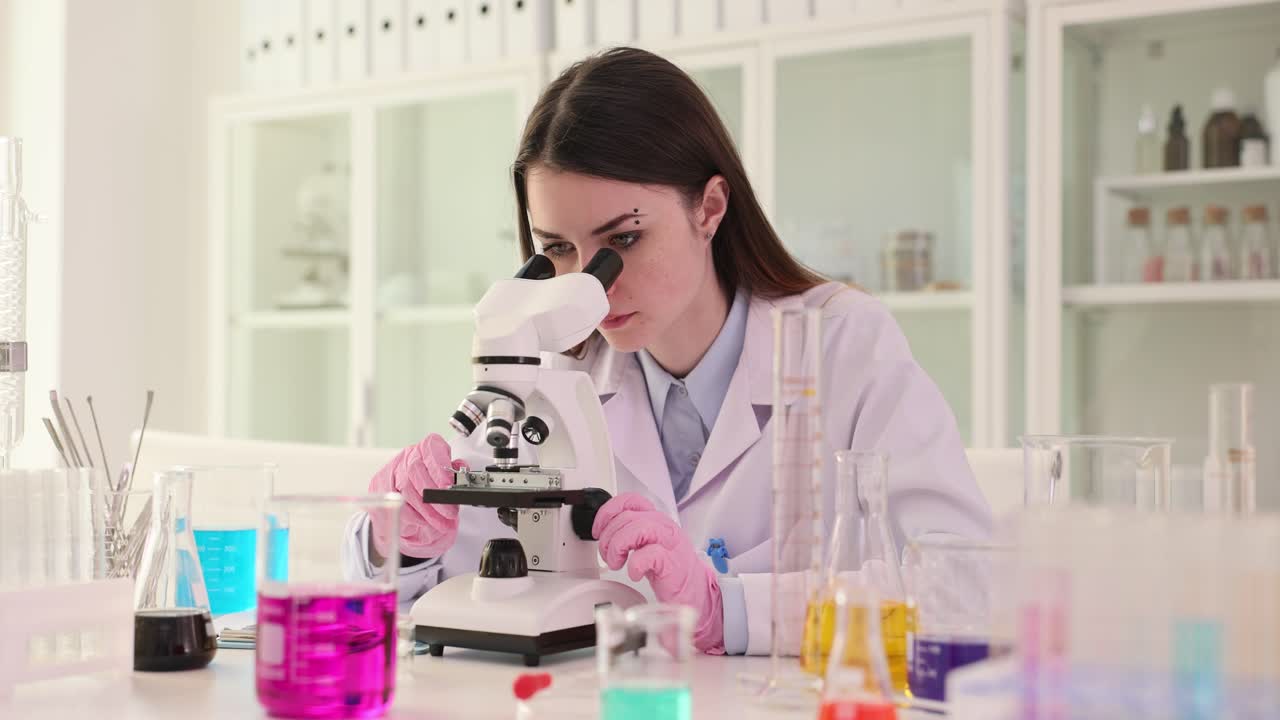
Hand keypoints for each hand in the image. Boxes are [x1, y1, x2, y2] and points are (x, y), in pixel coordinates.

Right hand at [368, 433, 466, 558]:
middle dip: (435, 495)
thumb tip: (462, 471)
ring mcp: (391, 472)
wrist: (403, 506)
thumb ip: (454, 473)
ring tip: (442, 522)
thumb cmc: (428, 489)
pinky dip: (414, 516)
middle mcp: (407, 457)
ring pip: (406, 488)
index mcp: (425, 449)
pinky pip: (396, 502)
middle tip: (450, 512)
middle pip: (416, 470)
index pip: (431, 446)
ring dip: (427, 510)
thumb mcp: (445, 479)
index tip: (448, 485)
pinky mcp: (379, 488)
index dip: (440, 465)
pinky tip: (425, 523)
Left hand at [592, 493, 723, 653]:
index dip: (609, 511)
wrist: (694, 591)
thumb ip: (630, 533)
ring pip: (637, 528)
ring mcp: (669, 543)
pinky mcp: (672, 563)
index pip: (630, 500)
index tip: (599, 530)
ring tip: (617, 564)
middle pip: (627, 517)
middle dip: (609, 537)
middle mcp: (663, 526)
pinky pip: (649, 554)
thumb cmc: (669, 569)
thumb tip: (604, 532)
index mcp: (656, 520)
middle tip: (608, 556)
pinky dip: (635, 565)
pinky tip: (635, 574)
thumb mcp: (646, 544)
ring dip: (618, 546)